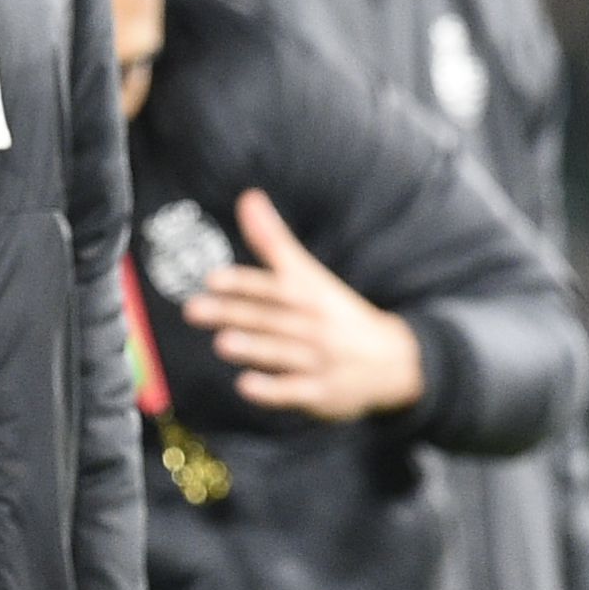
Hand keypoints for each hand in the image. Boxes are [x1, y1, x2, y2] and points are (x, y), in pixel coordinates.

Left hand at [189, 191, 423, 421]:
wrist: (394, 359)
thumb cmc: (337, 313)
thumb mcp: (310, 276)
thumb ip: (274, 241)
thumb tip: (248, 197)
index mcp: (310, 295)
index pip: (276, 287)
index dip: (245, 282)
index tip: (212, 278)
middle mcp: (315, 325)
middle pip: (272, 319)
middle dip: (234, 314)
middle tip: (193, 310)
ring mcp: (320, 360)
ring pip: (284, 354)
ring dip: (255, 348)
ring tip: (222, 343)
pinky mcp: (322, 392)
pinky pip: (298, 392)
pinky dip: (274, 390)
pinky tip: (246, 386)